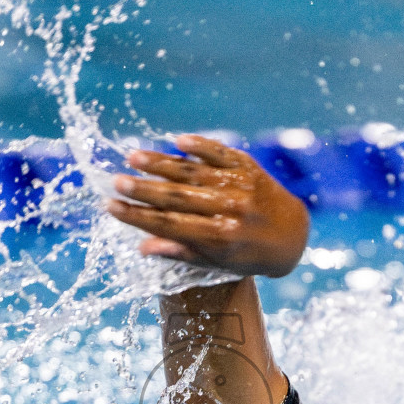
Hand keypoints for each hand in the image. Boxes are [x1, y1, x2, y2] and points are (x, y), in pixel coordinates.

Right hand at [105, 134, 309, 278]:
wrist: (292, 235)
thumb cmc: (247, 254)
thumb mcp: (217, 262)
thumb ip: (181, 252)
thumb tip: (142, 246)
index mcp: (219, 238)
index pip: (170, 226)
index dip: (138, 216)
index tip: (111, 206)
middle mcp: (230, 211)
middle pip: (178, 198)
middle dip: (144, 189)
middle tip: (115, 181)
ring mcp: (240, 186)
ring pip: (194, 171)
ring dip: (161, 163)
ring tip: (132, 157)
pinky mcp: (248, 166)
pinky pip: (220, 153)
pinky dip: (199, 146)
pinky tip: (176, 140)